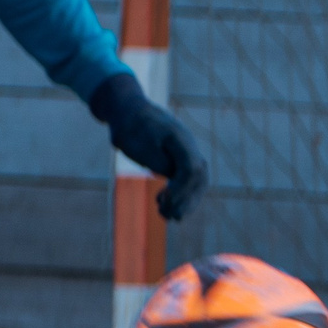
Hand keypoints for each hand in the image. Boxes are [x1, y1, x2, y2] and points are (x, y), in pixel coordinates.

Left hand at [90, 71, 209, 220]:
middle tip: (172, 216)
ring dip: (185, 201)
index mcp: (180, 139)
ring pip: (196, 182)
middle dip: (188, 199)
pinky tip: (163, 204)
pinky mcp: (180, 160)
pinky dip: (179, 195)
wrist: (127, 110)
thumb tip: (172, 178)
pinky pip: (187, 181)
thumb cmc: (130, 126)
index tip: (166, 200)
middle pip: (200, 177)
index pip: (192, 168)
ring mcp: (186, 153)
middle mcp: (188, 146)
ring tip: (167, 215)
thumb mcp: (137, 144)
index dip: (182, 188)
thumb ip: (158, 161)